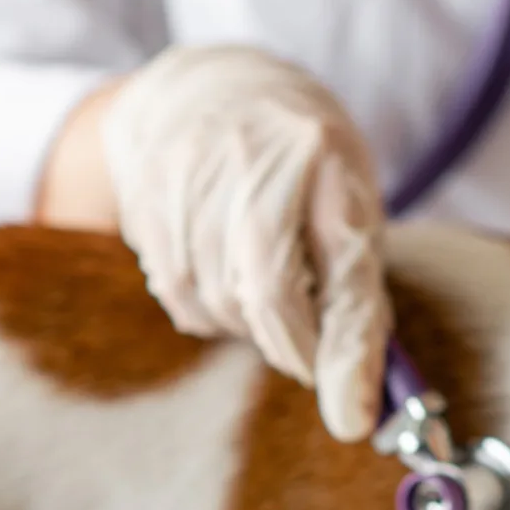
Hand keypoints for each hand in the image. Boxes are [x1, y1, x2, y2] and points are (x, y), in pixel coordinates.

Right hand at [94, 46, 392, 440]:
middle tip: (309, 342)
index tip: (353, 422)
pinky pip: (178, 296)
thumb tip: (364, 401)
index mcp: (325, 154)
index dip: (347, 353)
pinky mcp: (145, 198)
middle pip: (266, 297)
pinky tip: (224, 277)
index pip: (341, 270)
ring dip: (248, 326)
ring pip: (216, 304)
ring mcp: (189, 173)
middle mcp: (253, 158)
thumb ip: (360, 292)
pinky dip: (208, 310)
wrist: (209, 87)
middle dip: (294, 344)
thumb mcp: (352, 202)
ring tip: (267, 290)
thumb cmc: (302, 159)